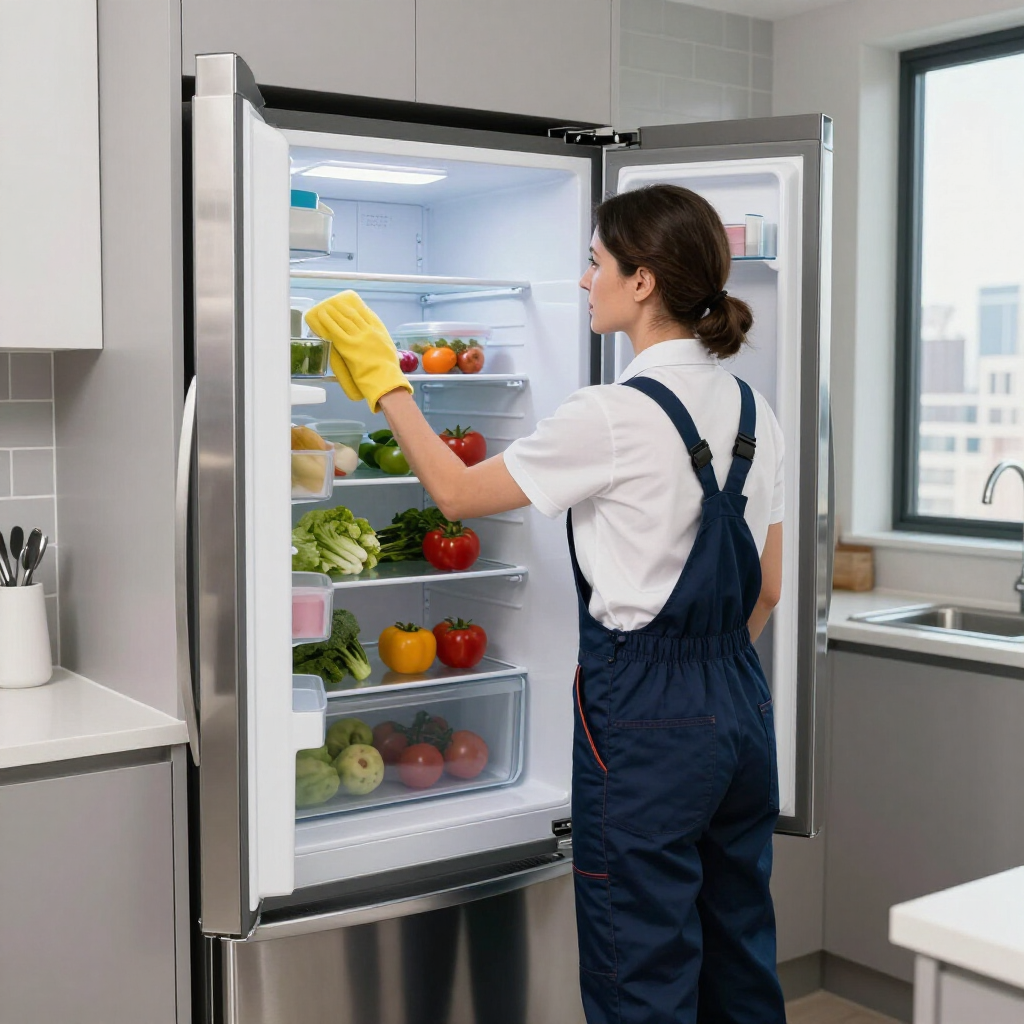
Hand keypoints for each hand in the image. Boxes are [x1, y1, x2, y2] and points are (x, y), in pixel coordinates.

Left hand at [305, 291, 412, 412]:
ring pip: (342, 319)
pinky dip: (327, 321)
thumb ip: (383, 342)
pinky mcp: (347, 345)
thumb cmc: (389, 369)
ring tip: (326, 306)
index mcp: (379, 332)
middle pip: (352, 315)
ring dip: (333, 312)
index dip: (357, 308)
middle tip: (335, 303)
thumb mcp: (390, 350)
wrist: (385, 378)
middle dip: (342, 308)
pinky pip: (335, 329)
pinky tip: (321, 316)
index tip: (352, 304)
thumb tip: (378, 340)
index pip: (366, 315)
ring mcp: (357, 337)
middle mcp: (368, 331)